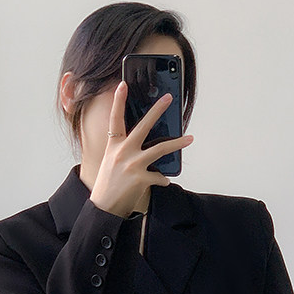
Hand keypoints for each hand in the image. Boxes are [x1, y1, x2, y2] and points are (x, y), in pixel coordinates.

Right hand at [89, 81, 193, 219]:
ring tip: (189, 138)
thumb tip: (142, 144)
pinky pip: (159, 176)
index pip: (114, 119)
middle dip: (157, 110)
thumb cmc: (107, 184)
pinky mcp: (141, 178)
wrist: (104, 207)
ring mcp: (132, 165)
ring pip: (160, 149)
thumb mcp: (110, 162)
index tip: (122, 85)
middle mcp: (122, 152)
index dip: (117, 101)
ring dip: (177, 143)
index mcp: (113, 146)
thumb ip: (123, 150)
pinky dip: (162, 179)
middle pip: (143, 126)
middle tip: (168, 99)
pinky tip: (162, 181)